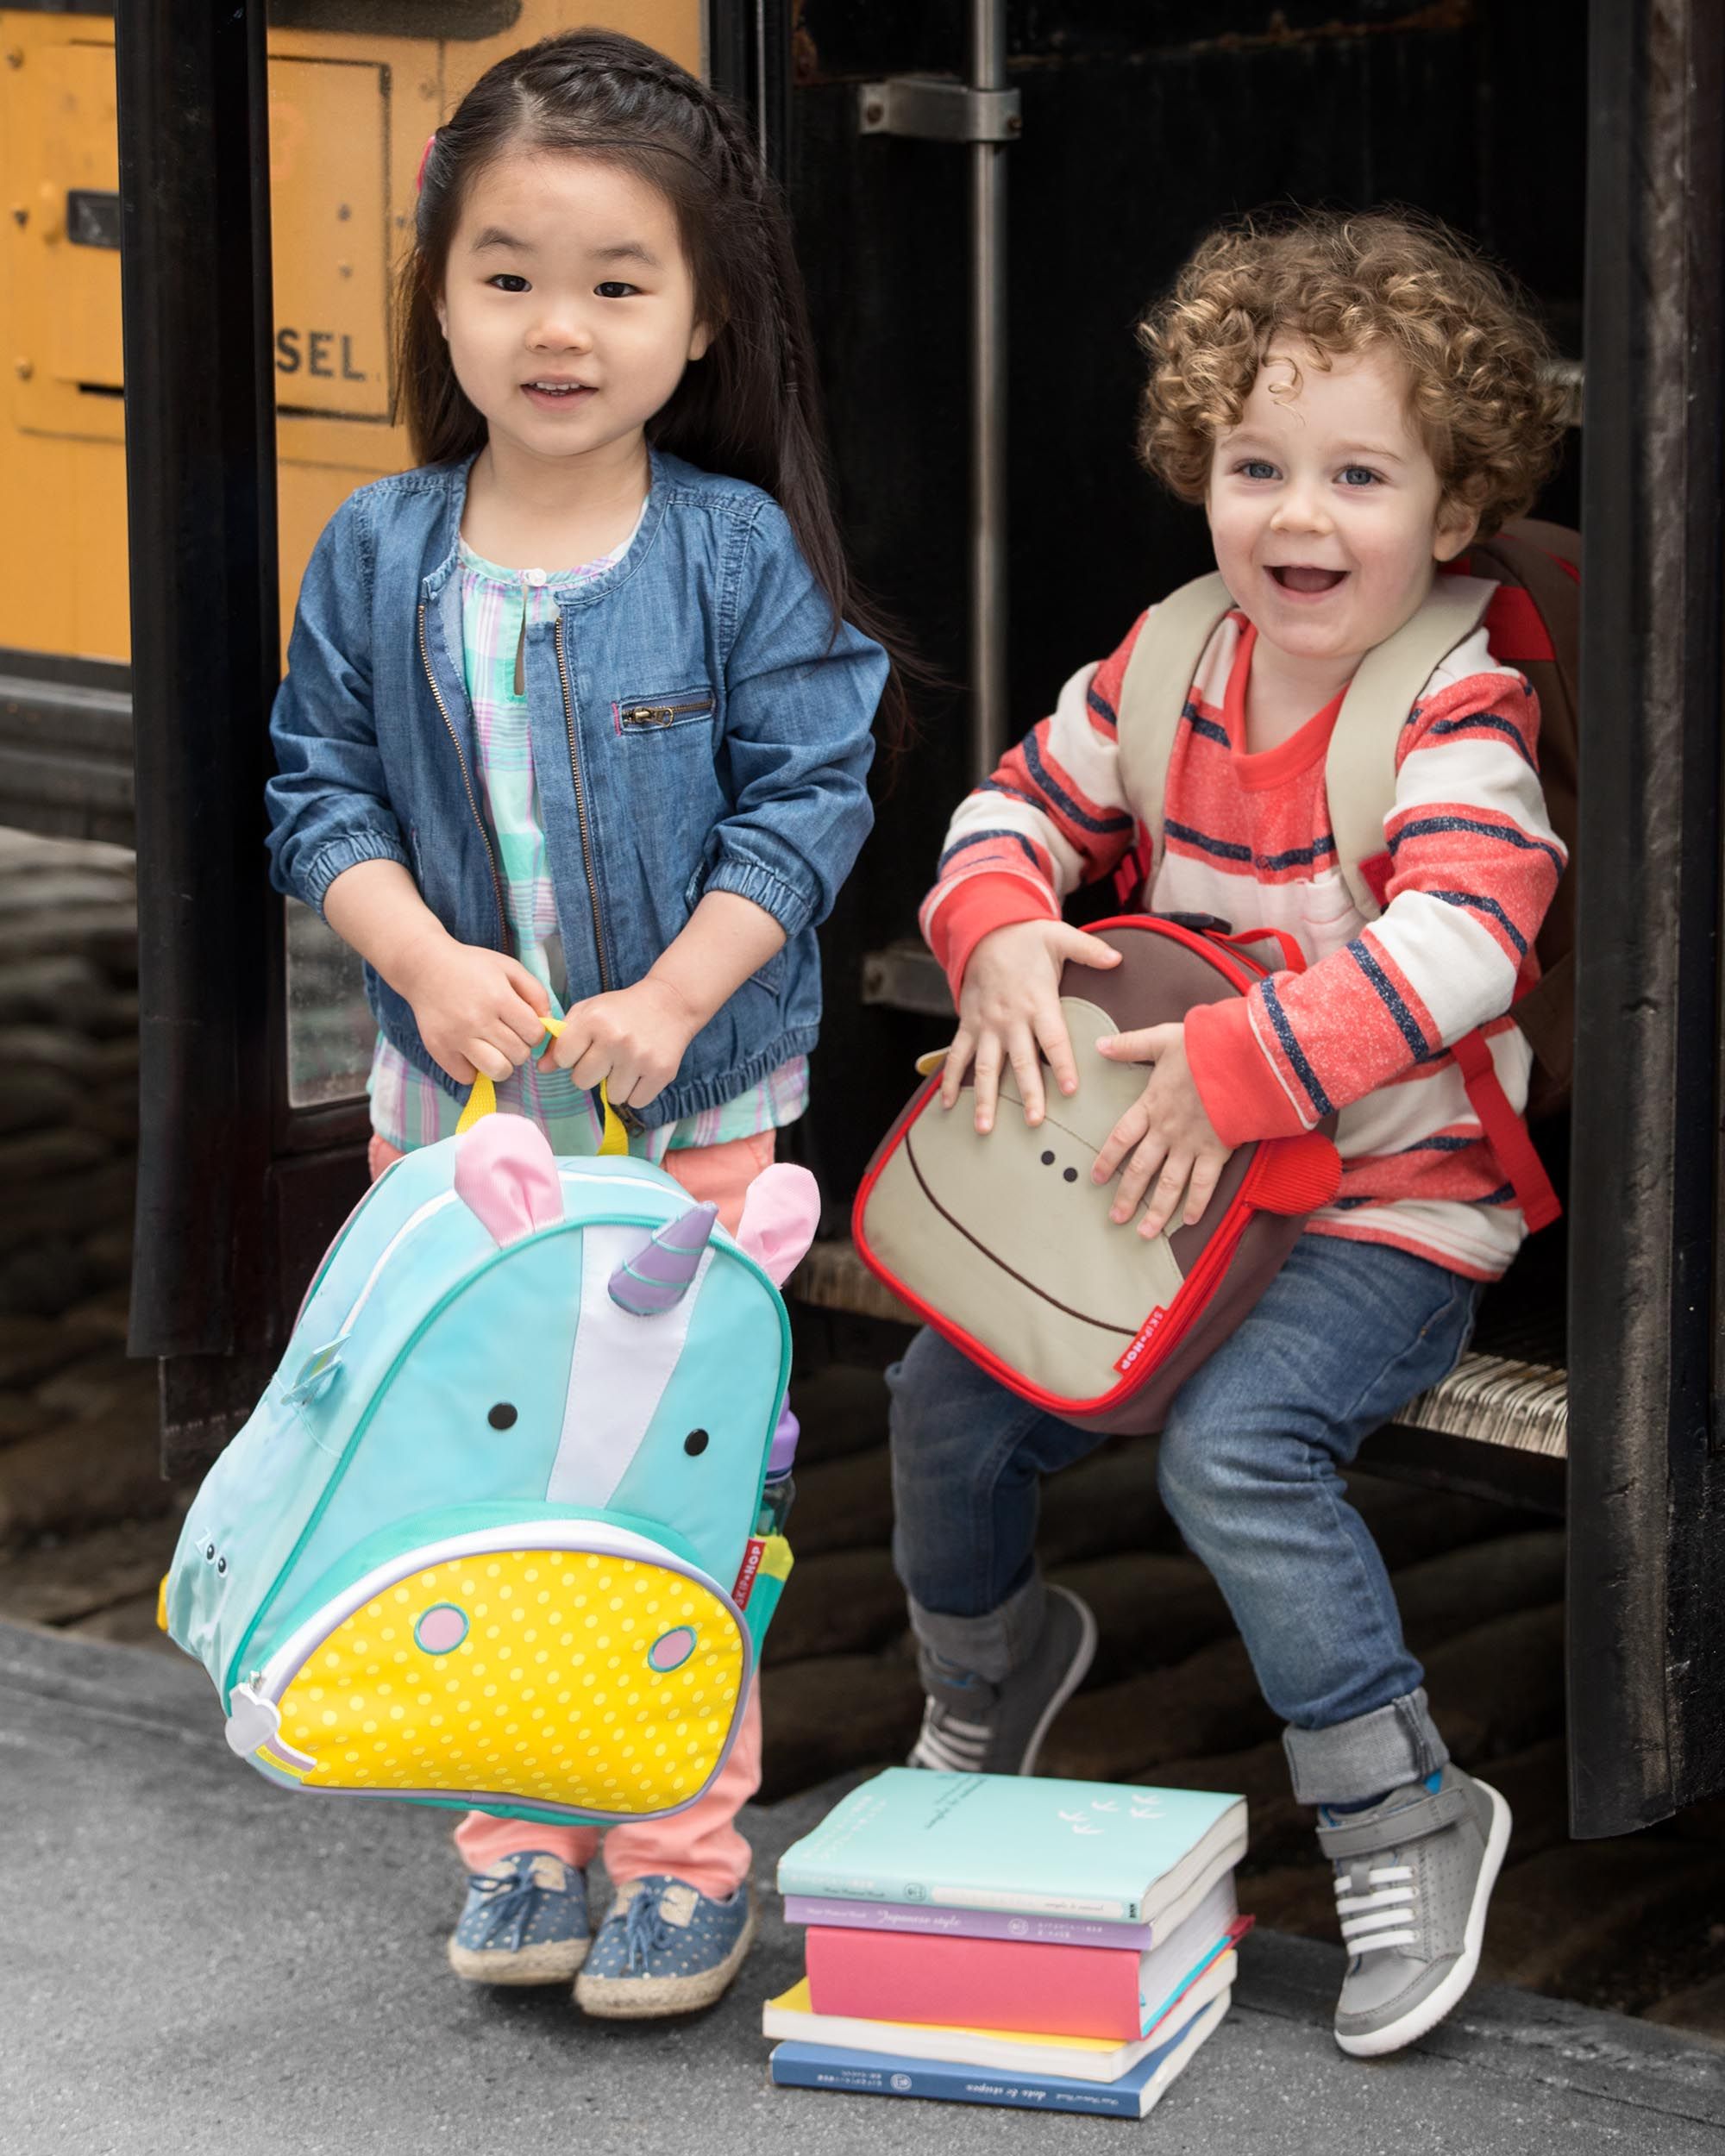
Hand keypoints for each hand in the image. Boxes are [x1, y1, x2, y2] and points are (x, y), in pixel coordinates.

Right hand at [397, 936, 548, 1086]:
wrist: (424, 967)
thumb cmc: (472, 966)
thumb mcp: (509, 968)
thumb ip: (536, 992)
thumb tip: (549, 1022)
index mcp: (498, 997)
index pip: (535, 1034)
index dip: (534, 1032)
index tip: (523, 1024)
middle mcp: (477, 1019)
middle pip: (519, 1055)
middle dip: (520, 1047)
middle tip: (507, 1034)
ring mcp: (456, 1037)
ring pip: (498, 1071)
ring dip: (502, 1063)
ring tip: (494, 1048)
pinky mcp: (438, 1049)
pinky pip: (468, 1077)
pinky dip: (473, 1069)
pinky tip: (471, 1052)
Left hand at [547, 976, 701, 1108]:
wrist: (671, 1003)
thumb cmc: (622, 1009)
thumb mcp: (588, 1012)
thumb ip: (562, 1039)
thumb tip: (542, 1069)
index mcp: (593, 1020)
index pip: (563, 1059)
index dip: (572, 1055)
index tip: (586, 1047)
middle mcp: (615, 1039)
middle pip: (582, 1082)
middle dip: (592, 1073)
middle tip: (607, 1058)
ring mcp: (639, 1058)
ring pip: (611, 1096)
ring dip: (617, 1084)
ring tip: (627, 1063)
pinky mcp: (661, 1072)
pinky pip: (635, 1102)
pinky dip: (637, 1092)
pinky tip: (642, 1071)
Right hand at [942, 919, 1123, 1133]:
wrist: (984, 931)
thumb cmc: (1026, 939)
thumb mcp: (1060, 938)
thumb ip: (1089, 951)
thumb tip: (1118, 958)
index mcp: (1037, 1002)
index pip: (1053, 1039)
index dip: (1062, 1064)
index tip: (1070, 1090)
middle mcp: (1010, 1019)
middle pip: (1022, 1062)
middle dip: (1028, 1093)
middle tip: (1035, 1121)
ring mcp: (986, 1025)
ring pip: (985, 1067)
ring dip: (984, 1098)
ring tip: (986, 1127)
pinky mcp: (968, 1025)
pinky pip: (957, 1056)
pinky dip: (948, 1080)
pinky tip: (946, 1104)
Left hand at [1092, 1021, 1232, 1237]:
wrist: (1243, 1058)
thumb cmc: (1205, 1045)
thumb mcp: (1162, 1039)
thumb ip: (1130, 1045)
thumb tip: (1098, 1044)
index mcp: (1151, 1105)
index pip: (1121, 1137)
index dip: (1107, 1159)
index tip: (1096, 1178)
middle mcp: (1167, 1130)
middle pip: (1141, 1169)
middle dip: (1127, 1196)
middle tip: (1116, 1219)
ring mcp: (1192, 1143)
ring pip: (1168, 1184)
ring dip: (1156, 1210)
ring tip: (1144, 1233)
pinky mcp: (1218, 1150)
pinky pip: (1204, 1184)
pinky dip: (1197, 1203)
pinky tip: (1189, 1220)